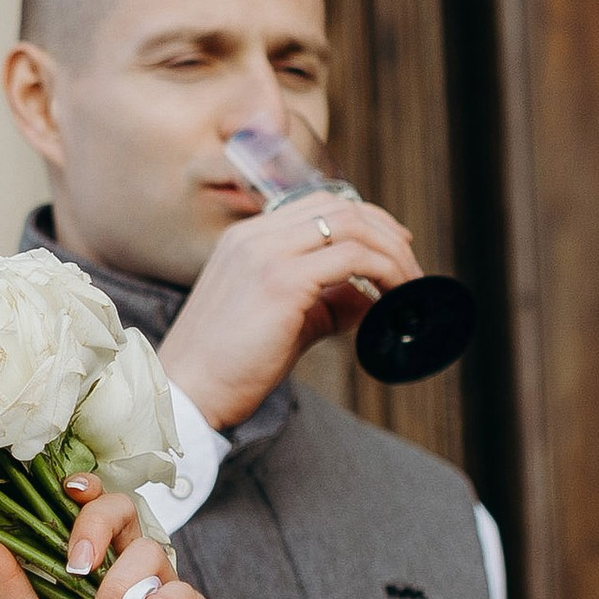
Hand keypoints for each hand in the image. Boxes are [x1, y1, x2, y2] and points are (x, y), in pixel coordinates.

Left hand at [0, 482, 219, 598]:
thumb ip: (3, 577)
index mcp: (93, 560)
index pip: (97, 503)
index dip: (89, 487)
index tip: (68, 489)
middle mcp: (129, 567)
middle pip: (127, 509)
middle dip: (98, 527)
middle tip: (76, 567)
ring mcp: (162, 591)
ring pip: (152, 552)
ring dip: (118, 591)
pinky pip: (184, 595)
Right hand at [158, 193, 422, 430]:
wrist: (187, 393)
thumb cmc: (229, 367)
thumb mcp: (283, 321)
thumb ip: (326, 302)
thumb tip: (373, 298)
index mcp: (246, 239)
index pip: (318, 205)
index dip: (365, 221)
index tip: (393, 249)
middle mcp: (254, 236)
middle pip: (341, 206)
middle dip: (386, 233)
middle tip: (410, 268)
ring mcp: (267, 254)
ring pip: (352, 226)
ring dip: (391, 253)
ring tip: (409, 286)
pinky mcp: (282, 281)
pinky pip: (353, 258)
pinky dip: (383, 273)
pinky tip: (392, 298)